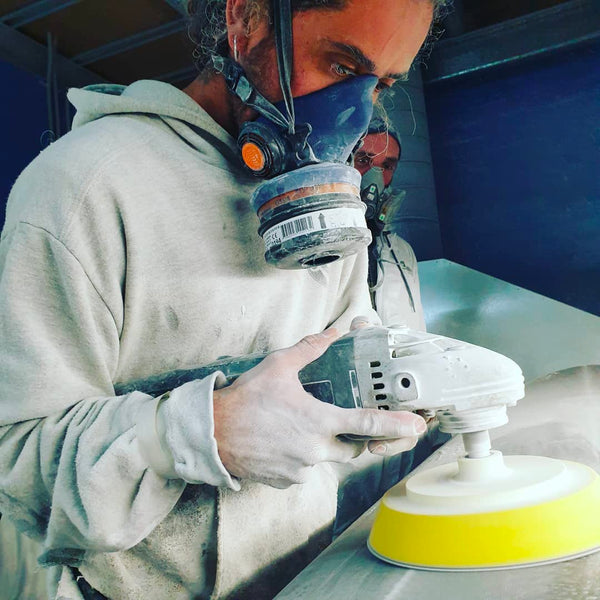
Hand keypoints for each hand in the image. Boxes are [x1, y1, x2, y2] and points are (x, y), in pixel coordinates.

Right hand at [213, 328, 425, 487]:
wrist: (212, 434)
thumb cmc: (245, 401)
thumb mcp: (278, 366)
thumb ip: (310, 349)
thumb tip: (332, 332)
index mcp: (318, 421)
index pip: (368, 424)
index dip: (396, 426)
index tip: (417, 427)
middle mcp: (315, 449)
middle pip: (354, 449)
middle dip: (356, 438)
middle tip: (343, 422)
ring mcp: (301, 469)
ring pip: (328, 460)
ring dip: (324, 446)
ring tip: (300, 428)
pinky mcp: (287, 481)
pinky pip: (305, 470)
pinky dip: (303, 457)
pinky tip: (285, 442)